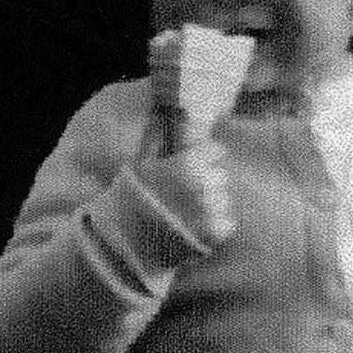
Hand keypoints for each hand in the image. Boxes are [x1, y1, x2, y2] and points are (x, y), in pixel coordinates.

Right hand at [136, 109, 235, 246]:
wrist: (125, 238)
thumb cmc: (130, 198)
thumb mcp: (142, 161)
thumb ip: (162, 138)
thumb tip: (176, 114)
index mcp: (188, 163)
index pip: (216, 151)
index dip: (205, 158)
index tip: (195, 166)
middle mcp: (203, 184)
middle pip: (220, 177)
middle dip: (207, 183)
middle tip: (185, 196)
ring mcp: (210, 210)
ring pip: (223, 201)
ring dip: (210, 206)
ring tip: (187, 215)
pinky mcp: (213, 233)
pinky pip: (227, 224)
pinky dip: (215, 227)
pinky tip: (197, 228)